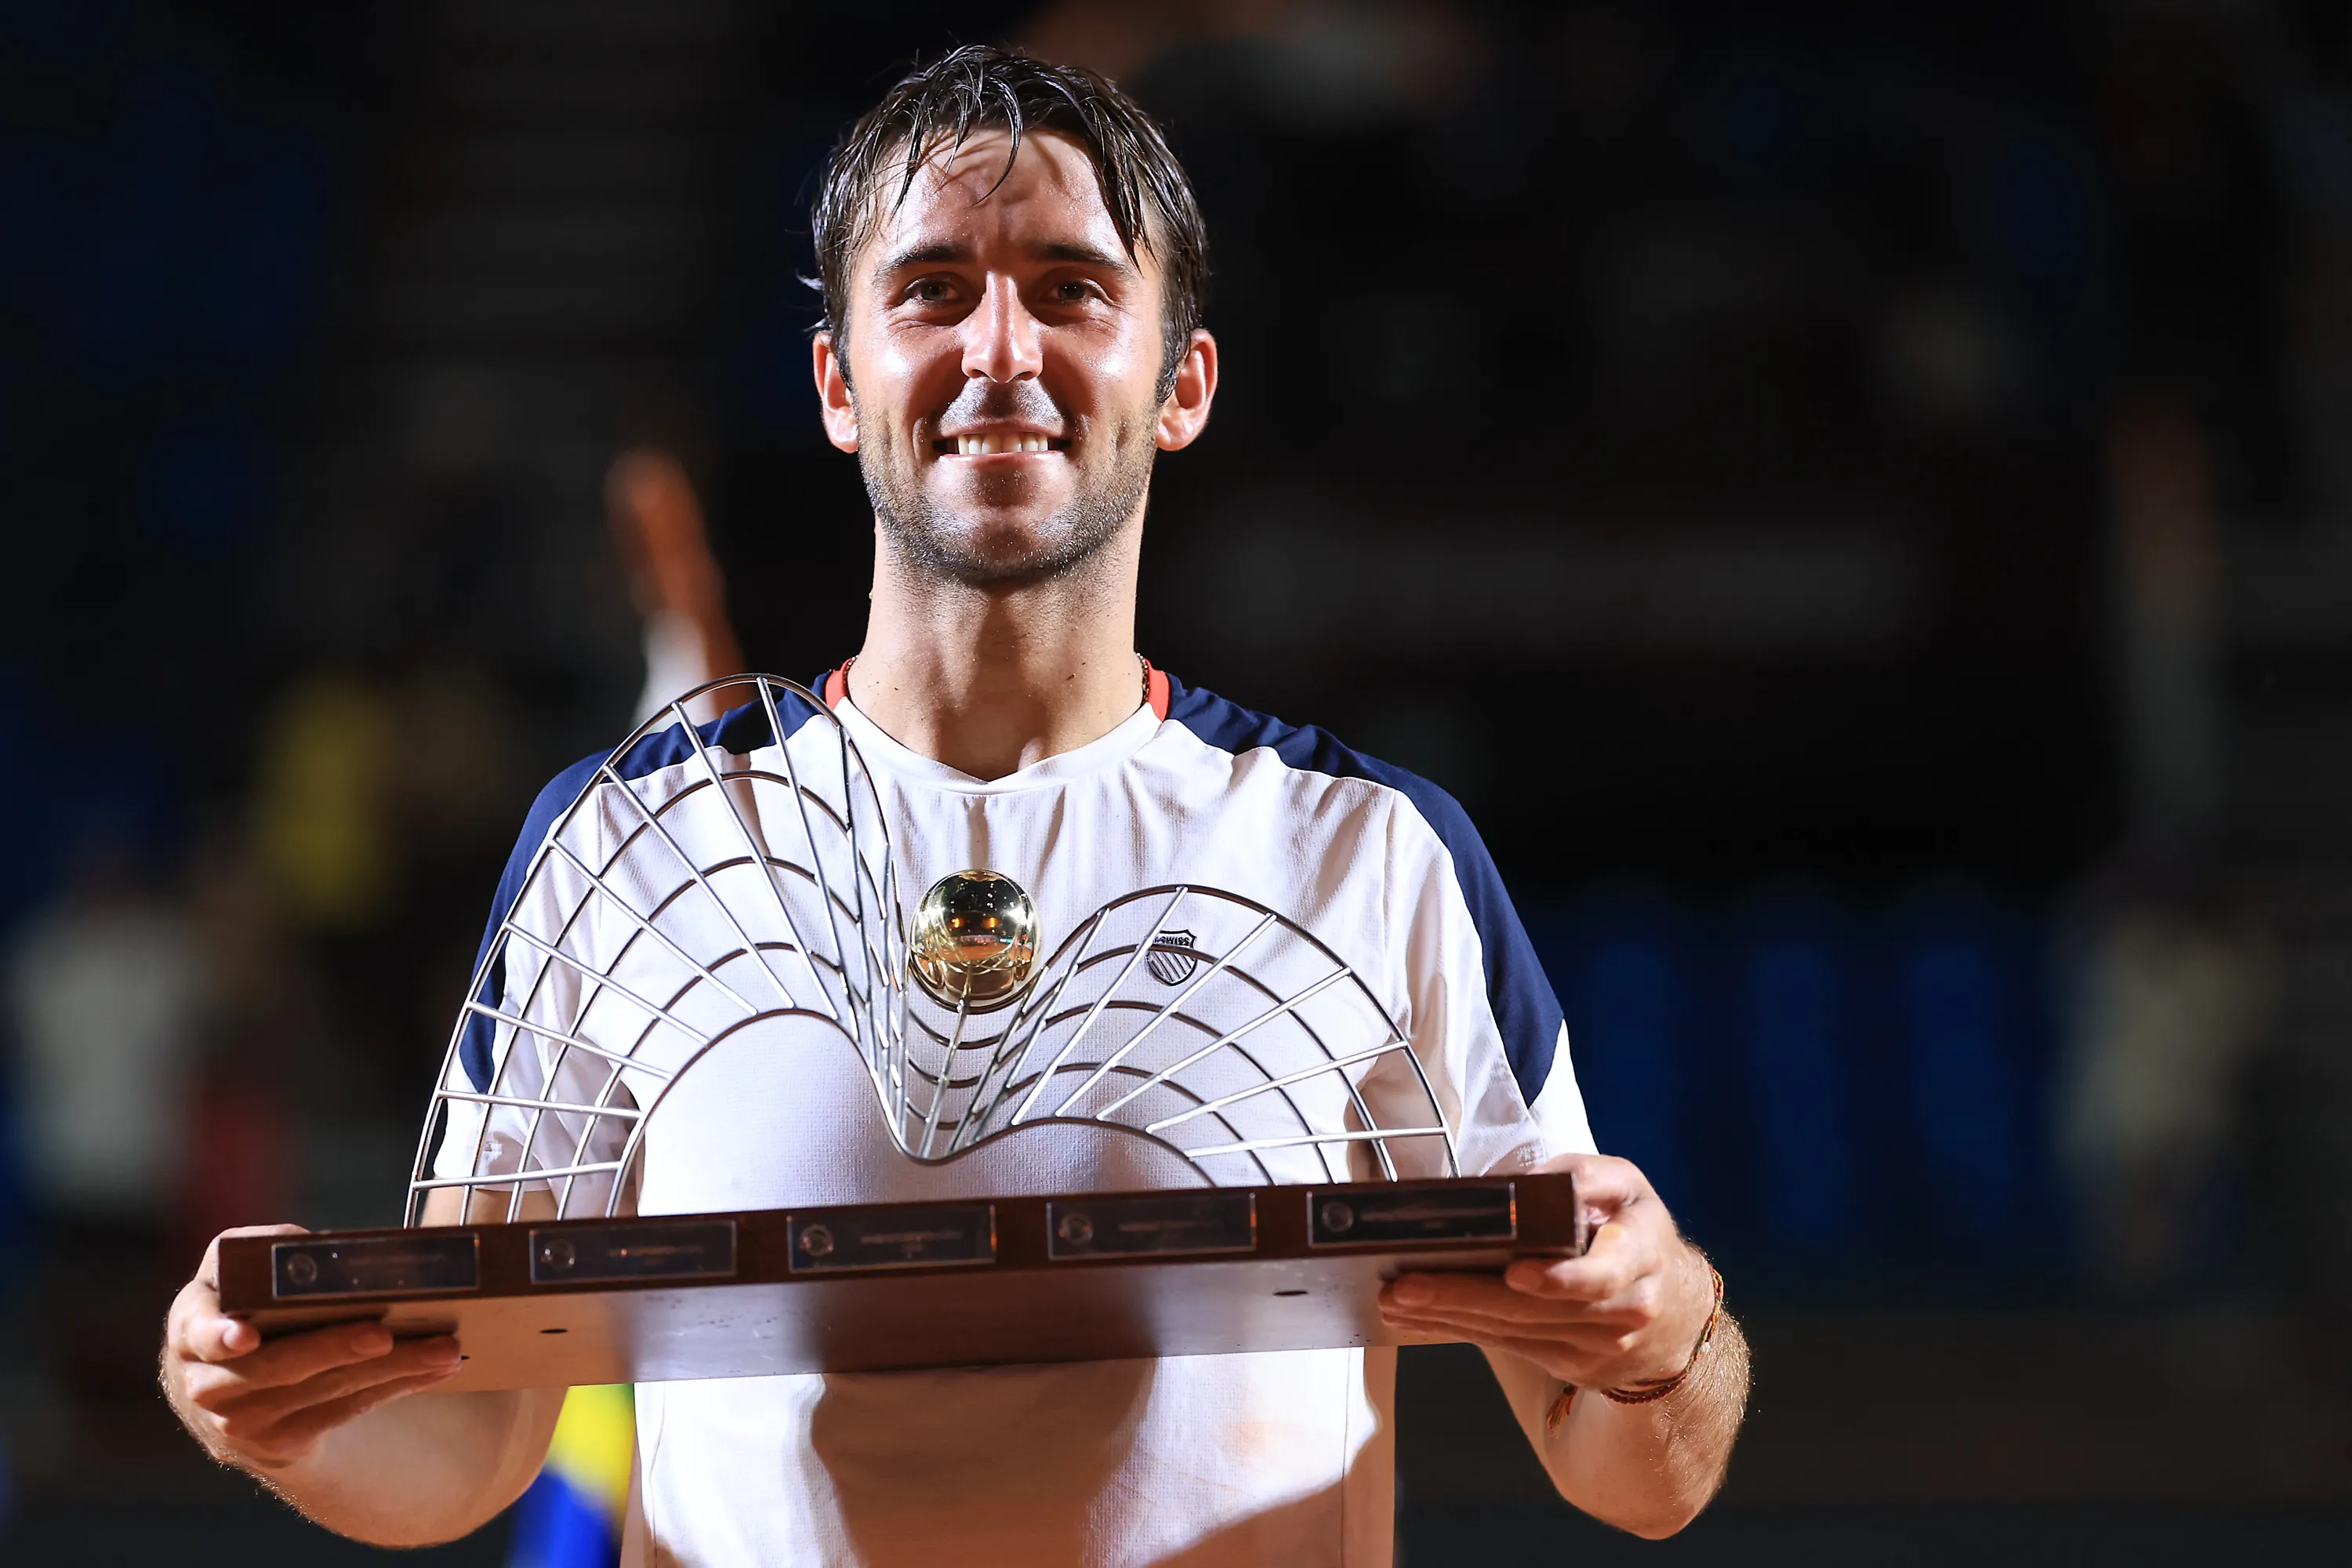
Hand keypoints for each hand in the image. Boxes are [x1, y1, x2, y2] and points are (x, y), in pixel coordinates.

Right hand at [163, 1226, 464, 1470]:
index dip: (219, 1336)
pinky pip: (344, 1412)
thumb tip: (317, 1250)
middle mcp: (207, 1382)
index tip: (246, 1336)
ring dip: (391, 1369)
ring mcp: (242, 1421)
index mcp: (192, 1327)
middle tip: (383, 1334)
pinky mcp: (280, 1444)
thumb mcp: (238, 1275)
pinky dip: (396, 1387)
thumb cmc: (246, 1307)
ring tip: (443, 1349)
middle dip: (334, 1348)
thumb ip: (266, 1254)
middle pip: (278, 1366)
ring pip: (323, 1391)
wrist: (229, 1388)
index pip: (199, 1332)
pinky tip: (436, 1368)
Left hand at [1377, 1153, 1713, 1391]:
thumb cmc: (1634, 1231)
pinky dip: (1459, 1331)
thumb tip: (1521, 1187)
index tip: (1516, 1272)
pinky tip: (1416, 1320)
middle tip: (1407, 1286)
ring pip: (1513, 1332)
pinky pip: (1507, 1346)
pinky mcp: (1570, 1364)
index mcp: (1639, 1254)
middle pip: (1536, 1309)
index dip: (1561, 1278)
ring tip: (1396, 1300)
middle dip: (1465, 1297)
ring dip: (1449, 1316)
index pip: (1603, 1275)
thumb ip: (1581, 1178)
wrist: (1675, 1310)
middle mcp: (1622, 1310)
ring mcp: (1596, 1346)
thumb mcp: (1623, 1187)